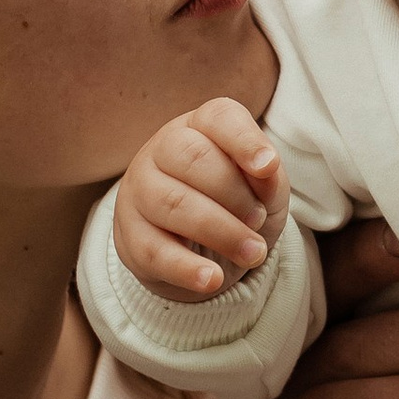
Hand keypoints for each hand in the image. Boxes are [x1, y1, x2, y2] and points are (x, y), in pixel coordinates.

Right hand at [113, 96, 288, 299]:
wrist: (198, 247)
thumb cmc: (234, 203)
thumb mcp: (263, 188)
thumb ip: (268, 177)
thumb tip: (267, 170)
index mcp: (199, 126)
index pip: (219, 118)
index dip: (244, 140)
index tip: (269, 166)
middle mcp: (161, 150)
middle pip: (193, 158)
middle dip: (235, 194)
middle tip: (259, 220)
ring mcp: (138, 191)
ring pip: (173, 204)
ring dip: (221, 232)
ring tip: (254, 254)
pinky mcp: (129, 236)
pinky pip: (154, 251)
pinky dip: (187, 269)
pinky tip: (214, 280)